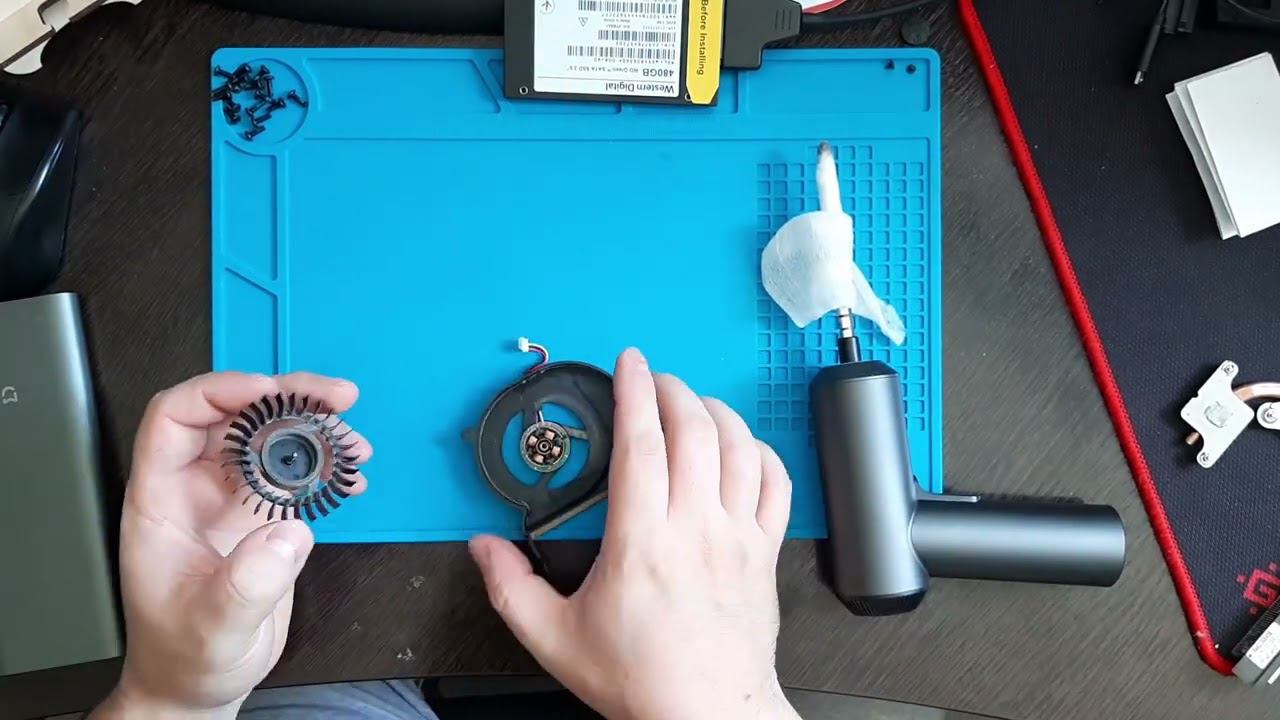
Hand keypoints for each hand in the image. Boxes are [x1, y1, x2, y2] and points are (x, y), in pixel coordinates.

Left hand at [91, 372, 370, 718]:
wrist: (201, 685)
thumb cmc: (186, 658)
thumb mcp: (213, 628)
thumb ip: (248, 583)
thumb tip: (290, 530)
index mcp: (162, 501)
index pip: (176, 419)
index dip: (220, 393)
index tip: (270, 393)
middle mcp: (195, 489)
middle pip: (235, 415)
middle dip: (287, 397)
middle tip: (337, 398)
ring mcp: (232, 500)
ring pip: (271, 436)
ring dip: (316, 427)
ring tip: (356, 443)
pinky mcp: (265, 516)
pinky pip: (296, 471)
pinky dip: (328, 465)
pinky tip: (351, 478)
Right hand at [470, 349, 798, 719]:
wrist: (707, 714)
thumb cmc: (641, 679)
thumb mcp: (555, 638)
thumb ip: (511, 588)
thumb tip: (483, 548)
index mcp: (642, 541)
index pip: (642, 443)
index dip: (634, 391)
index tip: (628, 363)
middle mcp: (695, 528)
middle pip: (694, 430)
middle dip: (674, 390)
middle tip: (655, 379)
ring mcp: (737, 537)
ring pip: (739, 448)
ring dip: (717, 411)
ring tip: (694, 402)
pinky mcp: (765, 552)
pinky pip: (776, 485)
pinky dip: (762, 453)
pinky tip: (744, 446)